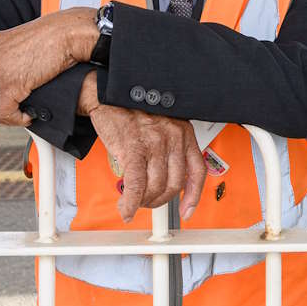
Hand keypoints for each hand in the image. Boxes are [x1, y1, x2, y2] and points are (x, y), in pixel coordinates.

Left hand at [0, 7, 97, 130]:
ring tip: (18, 116)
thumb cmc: (50, 36)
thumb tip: (2, 79)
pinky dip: (16, 120)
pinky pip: (4, 114)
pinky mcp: (11, 84)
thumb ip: (1, 57)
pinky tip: (27, 116)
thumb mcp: (15, 41)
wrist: (66, 33)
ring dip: (2, 120)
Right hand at [82, 73, 205, 221]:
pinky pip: (136, 184)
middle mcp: (173, 137)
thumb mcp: (163, 125)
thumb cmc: (133, 110)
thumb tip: (167, 180)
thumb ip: (170, 149)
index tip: (187, 211)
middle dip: (159, 200)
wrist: (109, 94)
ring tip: (133, 201)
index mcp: (183, 132)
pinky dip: (130, 202)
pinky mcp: (133, 148)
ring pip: (155, 187)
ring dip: (143, 201)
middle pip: (174, 184)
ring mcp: (154, 143)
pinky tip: (125, 207)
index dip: (193, 196)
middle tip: (147, 202)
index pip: (197, 170)